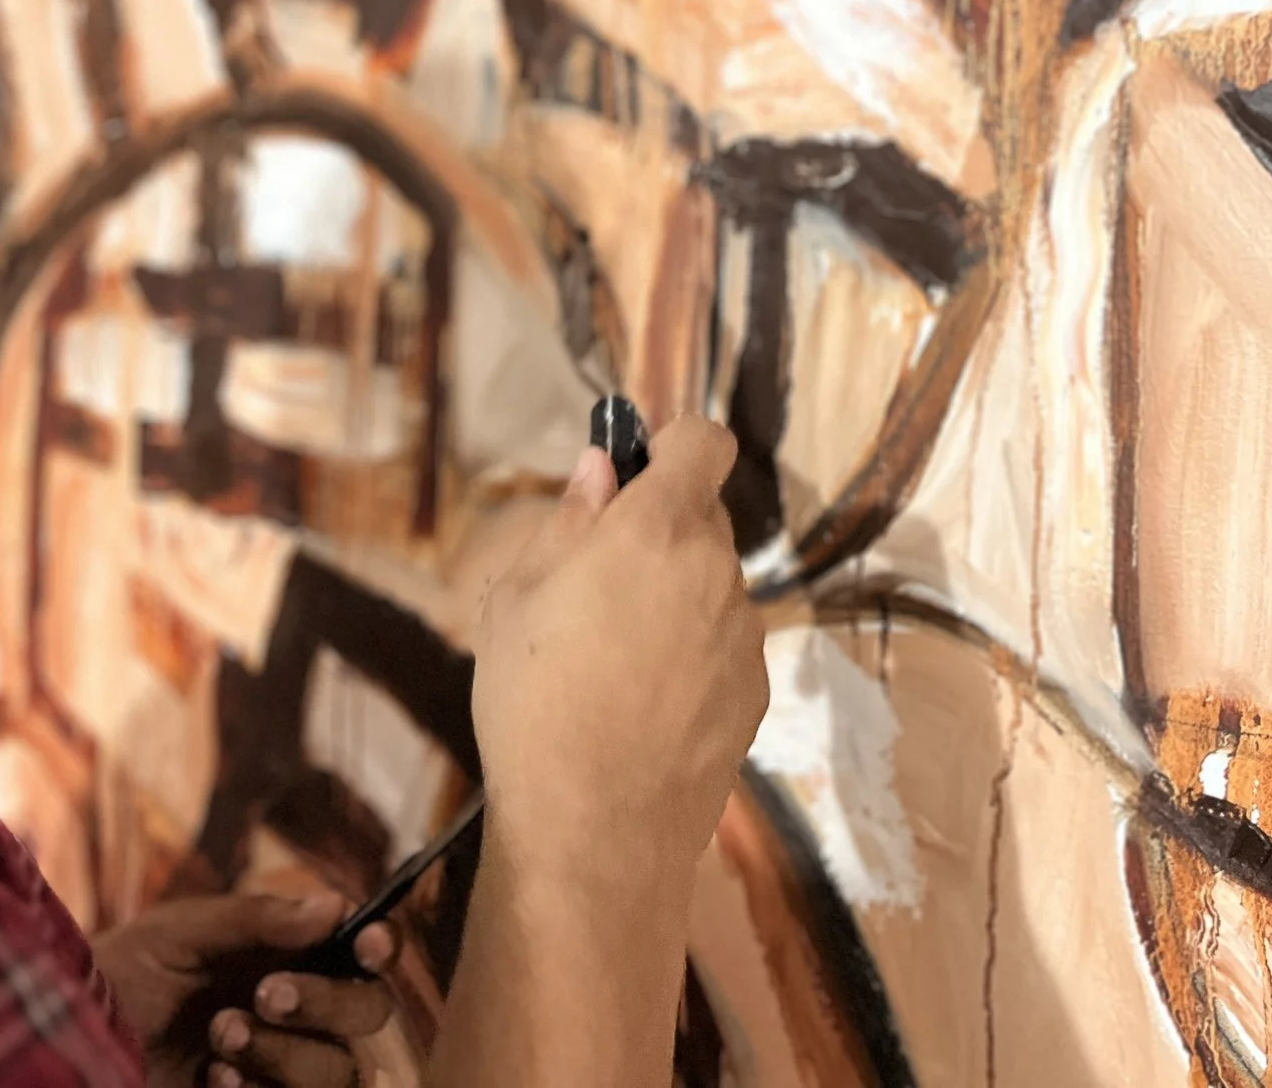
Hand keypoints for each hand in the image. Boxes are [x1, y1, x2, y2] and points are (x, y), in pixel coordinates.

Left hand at [93, 890, 396, 1086]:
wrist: (69, 1040)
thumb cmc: (123, 974)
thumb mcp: (179, 933)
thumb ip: (257, 918)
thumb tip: (336, 905)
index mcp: (291, 952)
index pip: (366, 948)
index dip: (382, 944)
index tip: (367, 946)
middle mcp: (301, 1009)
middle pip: (369, 1011)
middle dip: (326, 1002)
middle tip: (264, 995)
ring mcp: (284, 1064)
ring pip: (343, 1070)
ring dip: (288, 1053)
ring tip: (221, 1039)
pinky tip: (213, 1079)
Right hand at [471, 417, 769, 888]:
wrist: (595, 829)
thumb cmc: (534, 702)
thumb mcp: (516, 600)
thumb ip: (569, 522)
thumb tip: (602, 470)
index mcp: (659, 529)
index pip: (705, 441)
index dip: (672, 446)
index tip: (634, 477)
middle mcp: (717, 570)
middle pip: (703, 517)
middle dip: (660, 531)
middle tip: (597, 583)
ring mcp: (744, 634)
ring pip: (712, 584)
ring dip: (676, 596)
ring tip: (612, 659)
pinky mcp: (755, 692)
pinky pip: (722, 644)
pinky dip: (693, 653)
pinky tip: (644, 704)